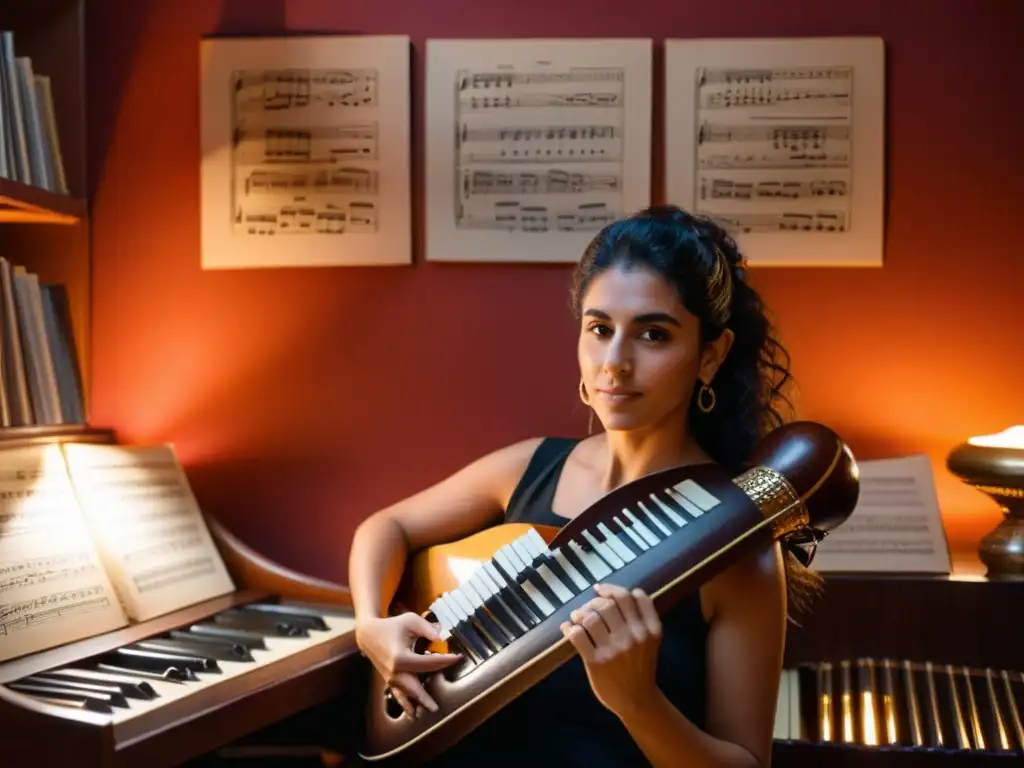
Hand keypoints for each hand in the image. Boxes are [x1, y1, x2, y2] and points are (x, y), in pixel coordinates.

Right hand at [355, 613, 461, 716]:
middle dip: (426, 697)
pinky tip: (412, 713)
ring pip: (406, 694)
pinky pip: (398, 694)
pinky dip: (405, 703)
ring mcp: (390, 678)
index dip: (445, 660)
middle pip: (415, 687)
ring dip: (416, 703)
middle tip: (437, 707)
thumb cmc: (391, 626)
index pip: (428, 663)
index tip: (458, 657)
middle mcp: (395, 671)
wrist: (369, 634)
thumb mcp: (410, 621)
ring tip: (426, 712)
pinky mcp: (389, 680)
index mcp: (400, 657)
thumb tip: (442, 636)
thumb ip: (427, 628)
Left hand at [560, 583, 661, 717]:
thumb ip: (640, 618)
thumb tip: (611, 594)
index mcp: (650, 629)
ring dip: (580, 613)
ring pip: (592, 616)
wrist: (637, 701)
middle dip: (594, 601)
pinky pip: (577, 634)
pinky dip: (569, 628)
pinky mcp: (596, 661)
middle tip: (588, 606)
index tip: (601, 590)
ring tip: (577, 617)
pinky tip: (568, 628)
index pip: (633, 597)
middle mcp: (634, 637)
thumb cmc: (640, 667)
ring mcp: (615, 649)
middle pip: (609, 603)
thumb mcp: (650, 641)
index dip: (613, 589)